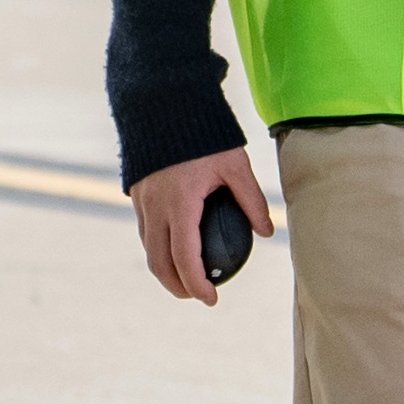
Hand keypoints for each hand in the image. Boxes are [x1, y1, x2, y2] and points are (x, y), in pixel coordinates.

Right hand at [129, 143, 282, 306]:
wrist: (163, 105)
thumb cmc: (204, 133)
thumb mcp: (235, 165)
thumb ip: (252, 199)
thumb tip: (267, 231)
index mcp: (180, 203)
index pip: (184, 258)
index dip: (197, 284)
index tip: (212, 298)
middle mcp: (156, 207)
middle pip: (159, 263)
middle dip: (177, 287)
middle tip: (198, 296)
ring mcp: (142, 202)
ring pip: (148, 249)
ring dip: (165, 270)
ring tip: (187, 279)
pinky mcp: (136, 194)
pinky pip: (145, 231)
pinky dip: (158, 248)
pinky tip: (176, 248)